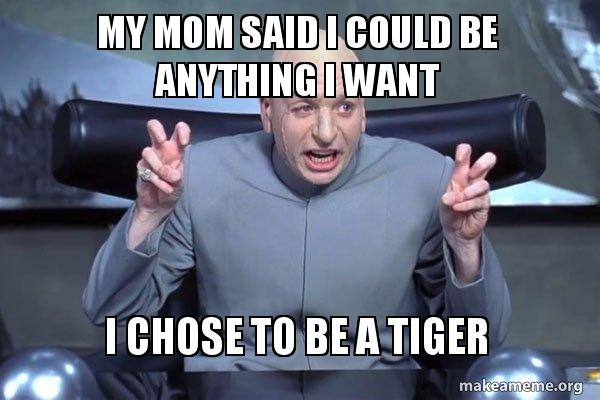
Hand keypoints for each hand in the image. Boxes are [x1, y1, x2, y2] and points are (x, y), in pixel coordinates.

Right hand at [135, 120, 189, 218]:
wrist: (161, 204)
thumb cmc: (173, 187)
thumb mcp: (182, 182)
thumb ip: (178, 175)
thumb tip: (172, 174)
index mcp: (176, 149)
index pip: (178, 131)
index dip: (181, 131)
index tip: (184, 142)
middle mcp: (162, 150)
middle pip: (154, 126)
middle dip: (157, 130)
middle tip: (162, 141)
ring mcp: (149, 158)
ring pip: (147, 151)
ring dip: (160, 168)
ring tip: (169, 180)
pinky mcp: (141, 169)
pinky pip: (147, 171)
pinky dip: (158, 181)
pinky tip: (166, 188)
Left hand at [439, 144, 495, 281]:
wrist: (455, 232)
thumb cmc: (450, 212)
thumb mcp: (444, 201)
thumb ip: (448, 196)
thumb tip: (449, 196)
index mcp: (461, 177)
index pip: (465, 161)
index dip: (465, 154)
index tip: (463, 149)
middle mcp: (473, 182)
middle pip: (486, 165)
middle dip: (482, 164)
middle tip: (471, 172)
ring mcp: (480, 194)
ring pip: (483, 185)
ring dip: (468, 192)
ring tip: (457, 199)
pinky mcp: (484, 206)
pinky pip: (479, 202)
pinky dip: (467, 204)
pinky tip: (458, 207)